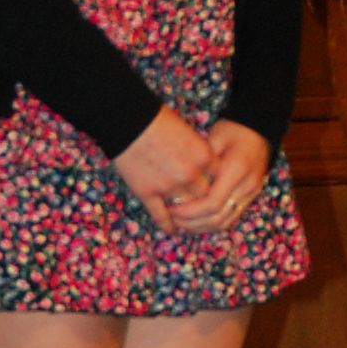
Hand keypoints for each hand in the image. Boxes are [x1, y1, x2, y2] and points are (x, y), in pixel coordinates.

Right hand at [112, 104, 216, 232]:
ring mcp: (168, 186)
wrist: (128, 119)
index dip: (215, 183)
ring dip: (188, 215)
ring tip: (188, 221)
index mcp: (202, 156)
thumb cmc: (156, 118)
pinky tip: (172, 229)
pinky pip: (161, 216)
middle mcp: (189, 175)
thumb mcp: (187, 131)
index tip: (212, 185)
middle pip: (205, 197)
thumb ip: (197, 150)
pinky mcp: (147, 193)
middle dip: (203, 200)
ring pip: (186, 210)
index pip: (218, 178)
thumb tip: (201, 164)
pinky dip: (168, 225)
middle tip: (202, 204)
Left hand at [163, 120, 270, 239]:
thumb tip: (180, 186)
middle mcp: (247, 185)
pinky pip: (231, 218)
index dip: (189, 211)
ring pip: (225, 222)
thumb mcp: (214, 138)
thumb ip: (200, 162)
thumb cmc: (232, 130)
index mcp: (237, 169)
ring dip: (201, 227)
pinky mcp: (251, 197)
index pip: (212, 202)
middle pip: (218, 217)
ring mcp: (251, 193)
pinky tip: (195, 221)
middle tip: (171, 219)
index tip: (170, 210)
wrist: (258, 130)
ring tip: (181, 223)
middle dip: (192, 223)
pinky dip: (212, 224)